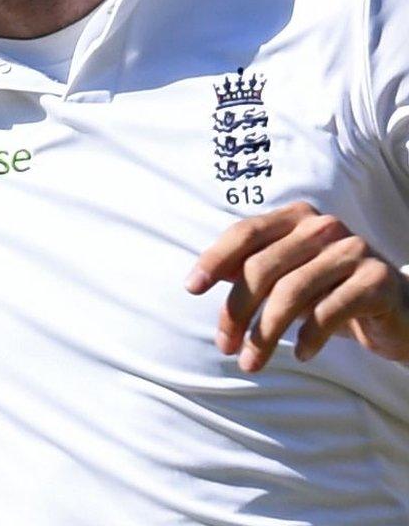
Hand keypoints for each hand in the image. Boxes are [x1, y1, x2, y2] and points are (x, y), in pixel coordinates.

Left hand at [187, 201, 408, 369]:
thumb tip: (198, 279)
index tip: (192, 287)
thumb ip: (250, 271)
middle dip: (236, 310)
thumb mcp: (287, 279)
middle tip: (224, 346)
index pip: (245, 233)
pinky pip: (329, 311)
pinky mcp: (377, 281)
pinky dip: (309, 337)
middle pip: (262, 267)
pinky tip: (301, 355)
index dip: (215, 259)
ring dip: (265, 333)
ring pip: (291, 292)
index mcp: (297, 218)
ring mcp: (354, 251)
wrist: (399, 312)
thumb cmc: (330, 293)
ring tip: (252, 362)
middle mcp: (325, 227)